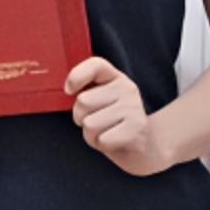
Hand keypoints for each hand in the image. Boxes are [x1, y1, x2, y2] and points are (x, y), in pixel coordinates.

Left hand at [69, 57, 180, 174]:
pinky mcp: (137, 128)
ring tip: (105, 132)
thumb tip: (69, 89)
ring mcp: (134, 107)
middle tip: (95, 121)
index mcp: (114, 77)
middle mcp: (127, 89)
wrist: (140, 145)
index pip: (96, 64)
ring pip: (90, 124)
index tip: (69, 90)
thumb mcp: (96, 101)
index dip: (77, 76)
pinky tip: (113, 141)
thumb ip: (83, 90)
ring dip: (90, 134)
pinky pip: (102, 139)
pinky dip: (101, 145)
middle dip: (80, 117)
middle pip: (83, 101)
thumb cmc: (110, 122)